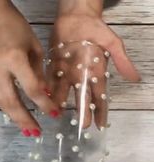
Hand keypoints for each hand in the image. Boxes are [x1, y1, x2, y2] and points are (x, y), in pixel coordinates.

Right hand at [0, 0, 60, 136]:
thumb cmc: (17, 28)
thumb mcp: (35, 47)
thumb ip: (38, 73)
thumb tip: (43, 96)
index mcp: (14, 57)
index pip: (31, 88)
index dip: (44, 103)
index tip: (55, 114)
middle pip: (12, 101)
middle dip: (25, 119)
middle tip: (35, 133)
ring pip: (2, 102)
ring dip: (15, 118)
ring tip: (26, 131)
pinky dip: (8, 109)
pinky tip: (16, 116)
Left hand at [47, 0, 140, 128]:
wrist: (75, 16)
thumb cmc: (96, 29)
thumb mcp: (112, 43)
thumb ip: (121, 60)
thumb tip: (135, 78)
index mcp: (95, 73)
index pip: (99, 96)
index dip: (101, 111)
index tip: (101, 125)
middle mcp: (80, 77)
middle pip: (82, 98)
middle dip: (83, 112)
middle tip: (82, 126)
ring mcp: (66, 73)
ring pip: (64, 93)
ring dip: (62, 104)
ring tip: (60, 116)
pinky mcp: (54, 67)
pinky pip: (50, 81)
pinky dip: (47, 91)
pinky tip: (45, 100)